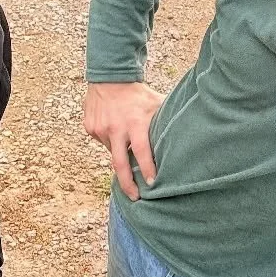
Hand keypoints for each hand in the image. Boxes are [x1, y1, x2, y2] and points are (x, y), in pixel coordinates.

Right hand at [83, 82, 163, 198]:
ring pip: (112, 152)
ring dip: (121, 153)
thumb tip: (185, 137)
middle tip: (135, 198)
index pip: (142, 151)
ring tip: (127, 142)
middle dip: (127, 184)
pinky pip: (103, 142)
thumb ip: (165, 121)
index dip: (146, 168)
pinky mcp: (90, 128)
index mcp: (135, 123)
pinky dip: (111, 141)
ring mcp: (100, 129)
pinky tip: (116, 129)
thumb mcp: (155, 104)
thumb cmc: (139, 94)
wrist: (110, 78)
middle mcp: (116, 128)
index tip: (152, 183)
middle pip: (120, 164)